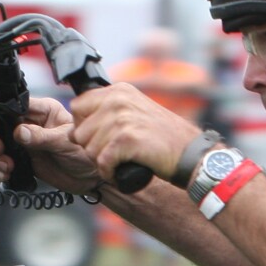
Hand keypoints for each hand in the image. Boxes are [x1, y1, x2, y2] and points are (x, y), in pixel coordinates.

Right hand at [0, 96, 103, 193]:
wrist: (91, 179)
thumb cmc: (86, 153)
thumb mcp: (65, 143)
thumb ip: (41, 137)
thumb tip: (18, 132)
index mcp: (41, 111)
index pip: (10, 105)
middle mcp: (29, 124)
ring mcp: (24, 143)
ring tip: (6, 167)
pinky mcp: (22, 160)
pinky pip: (1, 163)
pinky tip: (5, 174)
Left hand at [69, 83, 201, 184]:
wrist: (191, 154)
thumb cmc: (164, 139)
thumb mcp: (136, 112)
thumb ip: (109, 112)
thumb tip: (75, 129)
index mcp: (119, 91)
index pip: (78, 106)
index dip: (83, 127)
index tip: (99, 138)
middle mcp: (118, 100)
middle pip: (80, 131)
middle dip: (92, 149)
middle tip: (113, 155)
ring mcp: (122, 118)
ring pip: (89, 149)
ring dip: (102, 163)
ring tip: (121, 163)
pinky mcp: (126, 139)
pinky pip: (101, 163)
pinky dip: (109, 174)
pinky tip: (120, 174)